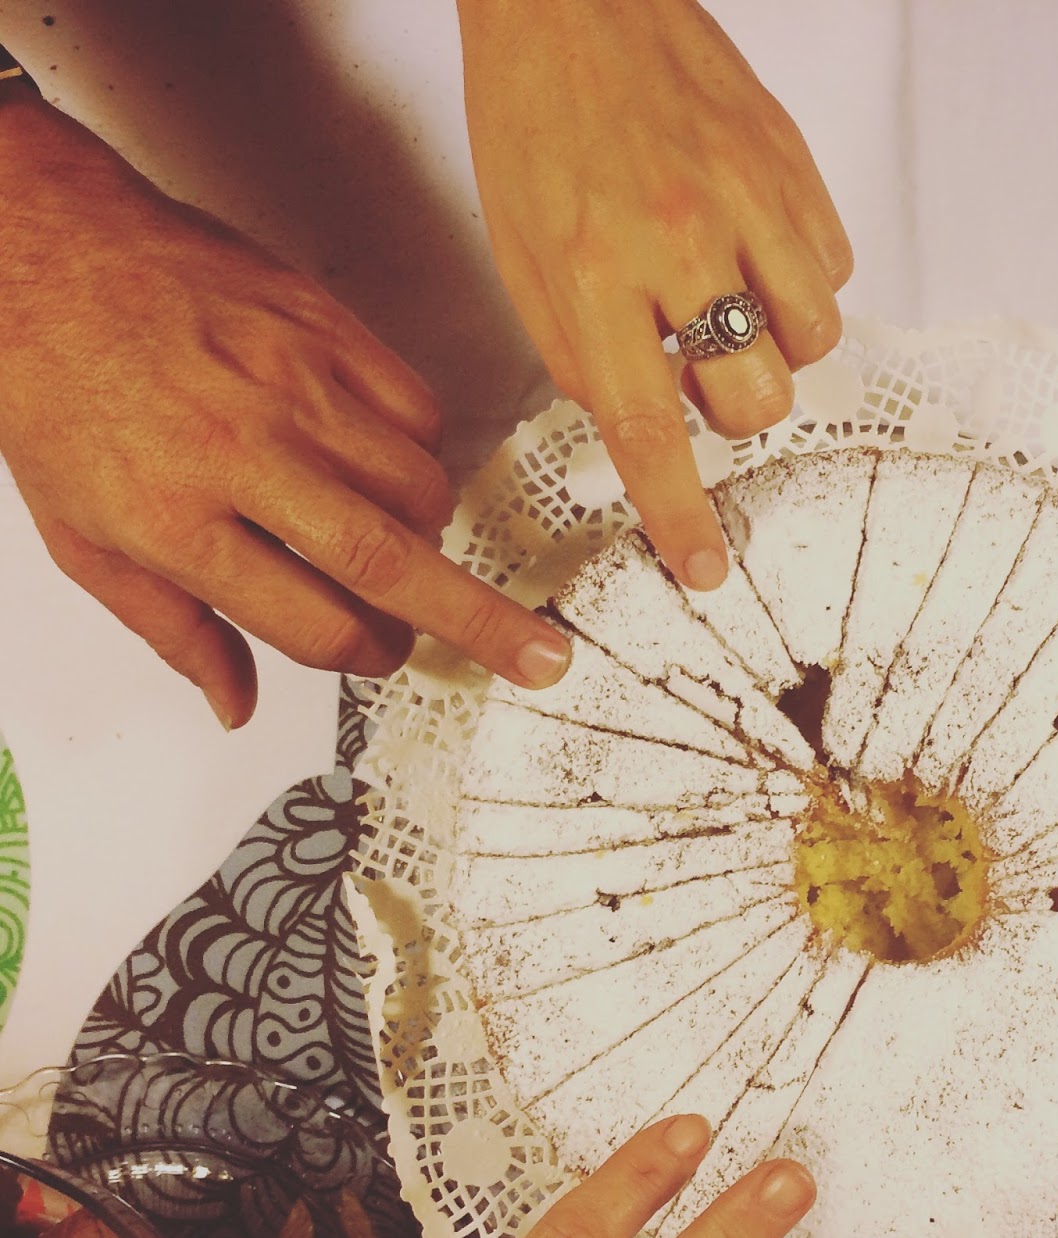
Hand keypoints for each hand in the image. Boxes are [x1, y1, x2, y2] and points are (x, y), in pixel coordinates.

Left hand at [0, 98, 572, 729]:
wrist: (43, 244)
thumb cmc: (53, 388)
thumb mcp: (84, 537)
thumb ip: (171, 629)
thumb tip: (235, 703)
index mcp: (175, 520)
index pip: (315, 623)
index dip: (365, 655)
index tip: (384, 656)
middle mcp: (243, 453)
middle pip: (389, 562)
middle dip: (479, 623)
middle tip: (539, 658)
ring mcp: (291, 382)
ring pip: (420, 486)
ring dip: (428, 531)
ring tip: (394, 532)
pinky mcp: (322, 326)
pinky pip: (419, 408)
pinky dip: (420, 449)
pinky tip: (378, 458)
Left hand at [459, 0, 851, 589]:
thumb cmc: (535, 116)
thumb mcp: (520, 253)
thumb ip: (576, 353)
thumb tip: (638, 421)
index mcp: (592, 271)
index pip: (648, 426)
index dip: (680, 512)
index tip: (705, 568)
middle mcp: (677, 240)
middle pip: (756, 397)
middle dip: (735, 407)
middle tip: (700, 363)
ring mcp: (747, 199)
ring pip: (811, 342)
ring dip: (774, 347)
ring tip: (730, 299)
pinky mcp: (793, 166)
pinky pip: (831, 271)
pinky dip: (799, 281)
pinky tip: (752, 246)